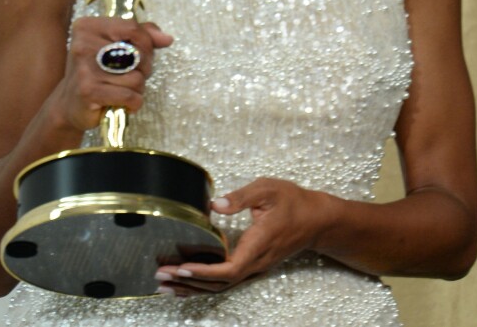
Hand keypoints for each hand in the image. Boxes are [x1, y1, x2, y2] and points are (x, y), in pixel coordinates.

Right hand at [52, 16, 172, 132]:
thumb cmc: (97, 72)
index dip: (147, 43)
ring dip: (137, 88)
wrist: (70, 104)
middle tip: (130, 76)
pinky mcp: (89, 91)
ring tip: (121, 90)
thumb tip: (167, 38)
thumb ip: (142, 36)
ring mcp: (84, 68)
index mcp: (88, 26)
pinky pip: (130, 95)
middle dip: (144, 68)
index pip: (132, 27)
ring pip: (136, 77)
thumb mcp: (116, 47)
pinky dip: (133, 102)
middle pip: (137, 52)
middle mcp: (83, 44)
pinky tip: (122, 103)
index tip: (144, 56)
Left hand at [155, 177, 331, 295]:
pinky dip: (204, 285)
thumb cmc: (292, 202)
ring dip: (193, 287)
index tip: (181, 267)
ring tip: (166, 285)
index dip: (203, 271)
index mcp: (258, 244)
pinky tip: (188, 283)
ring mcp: (255, 267)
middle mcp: (255, 262)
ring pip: (221, 287)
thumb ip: (240, 197)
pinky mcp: (253, 265)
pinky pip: (226, 281)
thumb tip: (214, 204)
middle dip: (188, 282)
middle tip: (160, 276)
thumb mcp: (268, 190)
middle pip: (219, 284)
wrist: (316, 219)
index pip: (228, 268)